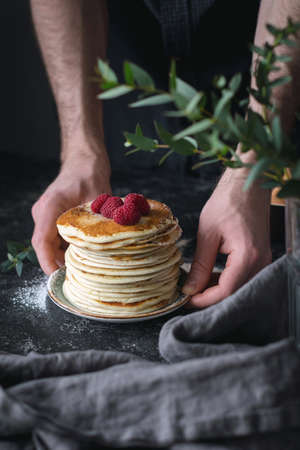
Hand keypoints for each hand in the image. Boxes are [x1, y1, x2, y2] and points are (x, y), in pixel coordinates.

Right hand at [31, 151, 110, 274]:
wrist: (84, 161)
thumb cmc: (90, 174)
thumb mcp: (98, 199)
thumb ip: (97, 221)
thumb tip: (106, 247)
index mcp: (50, 206)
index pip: (42, 241)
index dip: (47, 262)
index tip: (56, 277)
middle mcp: (43, 212)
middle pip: (45, 246)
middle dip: (59, 263)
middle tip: (80, 274)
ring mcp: (45, 215)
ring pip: (50, 243)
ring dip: (64, 255)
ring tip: (85, 265)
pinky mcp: (51, 218)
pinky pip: (56, 237)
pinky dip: (67, 246)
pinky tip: (84, 251)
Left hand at [182, 172, 271, 306]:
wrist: (247, 184)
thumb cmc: (228, 202)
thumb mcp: (207, 234)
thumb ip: (200, 265)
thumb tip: (189, 289)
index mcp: (247, 256)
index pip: (225, 292)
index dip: (203, 300)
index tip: (185, 300)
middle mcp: (260, 262)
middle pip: (234, 294)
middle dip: (209, 298)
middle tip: (188, 294)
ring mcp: (263, 260)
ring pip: (239, 288)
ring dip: (217, 290)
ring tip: (195, 284)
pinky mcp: (260, 257)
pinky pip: (243, 277)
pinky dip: (226, 280)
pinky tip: (210, 276)